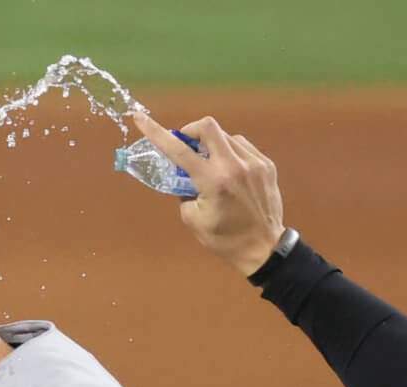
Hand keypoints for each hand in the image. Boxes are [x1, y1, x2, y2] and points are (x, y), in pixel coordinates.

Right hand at [131, 111, 285, 276]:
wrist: (264, 247)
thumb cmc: (225, 239)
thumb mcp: (194, 219)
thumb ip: (184, 192)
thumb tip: (182, 175)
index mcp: (214, 182)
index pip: (179, 150)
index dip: (156, 132)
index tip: (140, 118)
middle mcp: (235, 166)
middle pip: (208, 126)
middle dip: (191, 130)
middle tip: (186, 144)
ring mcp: (254, 163)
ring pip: (226, 136)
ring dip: (212, 145)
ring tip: (211, 166)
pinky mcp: (266, 165)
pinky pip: (242, 146)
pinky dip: (230, 152)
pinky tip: (229, 170)